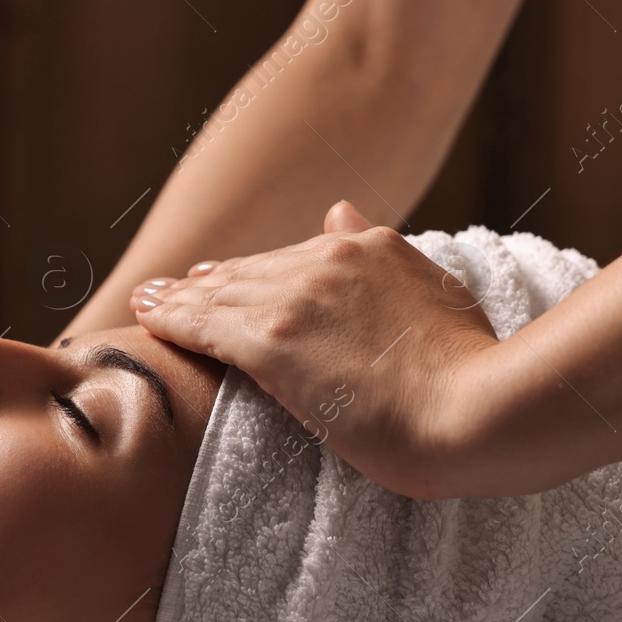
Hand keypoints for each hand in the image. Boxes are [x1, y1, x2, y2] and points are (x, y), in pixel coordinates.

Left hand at [128, 201, 499, 499]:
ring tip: (145, 301)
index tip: (214, 276)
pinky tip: (147, 317)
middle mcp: (327, 260)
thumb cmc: (470, 371)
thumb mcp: (432, 291)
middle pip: (247, 272)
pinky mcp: (271, 343)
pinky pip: (204, 326)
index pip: (290, 258)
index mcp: (370, 248)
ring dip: (176, 299)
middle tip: (162, 290)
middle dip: (202, 283)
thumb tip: (338, 210)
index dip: (246, 271)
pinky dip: (170, 319)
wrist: (477, 411)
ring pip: (218, 295)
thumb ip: (379, 253)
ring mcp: (296, 299)